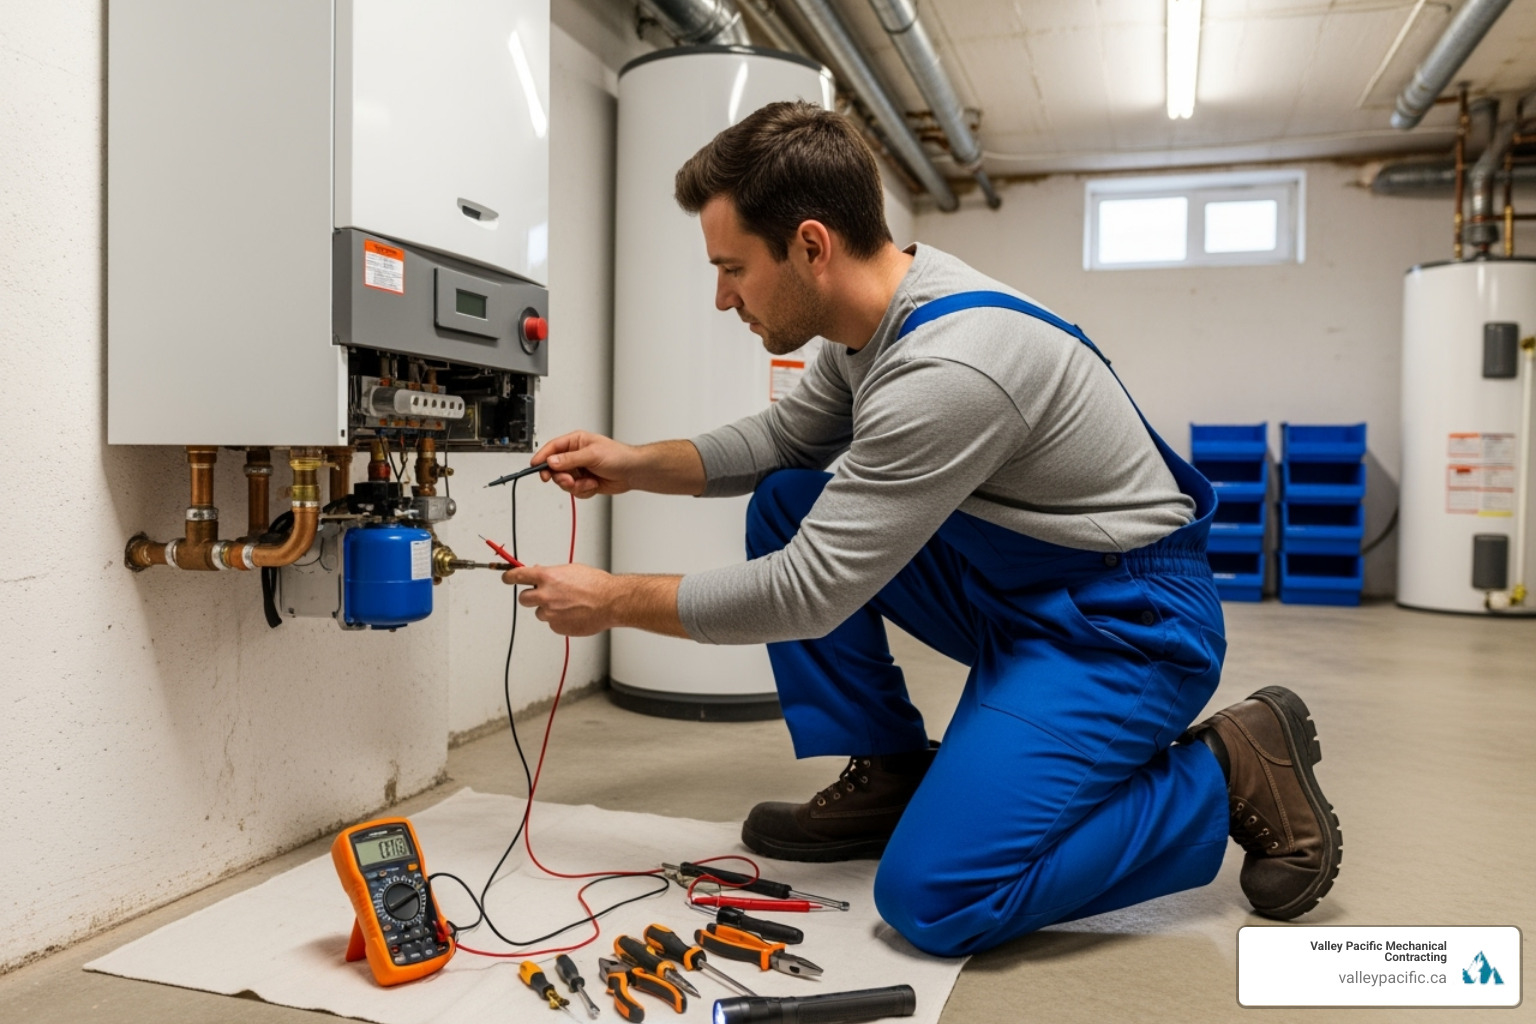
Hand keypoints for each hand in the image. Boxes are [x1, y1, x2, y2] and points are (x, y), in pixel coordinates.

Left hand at [502, 562, 616, 635]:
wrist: (610, 602)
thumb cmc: (595, 584)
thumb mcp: (571, 570)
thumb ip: (551, 573)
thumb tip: (538, 573)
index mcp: (547, 577)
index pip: (517, 576)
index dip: (509, 577)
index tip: (506, 578)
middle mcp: (545, 595)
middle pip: (523, 599)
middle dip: (530, 597)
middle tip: (542, 595)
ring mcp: (550, 613)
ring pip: (540, 612)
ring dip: (548, 609)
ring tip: (568, 605)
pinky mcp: (557, 626)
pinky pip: (552, 623)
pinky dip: (559, 619)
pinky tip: (573, 613)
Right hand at [530, 431, 644, 498]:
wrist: (632, 472)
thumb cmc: (618, 456)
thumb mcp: (592, 455)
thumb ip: (570, 459)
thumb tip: (552, 461)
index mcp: (575, 442)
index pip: (552, 448)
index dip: (542, 457)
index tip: (535, 467)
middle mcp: (575, 456)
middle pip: (554, 469)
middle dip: (562, 477)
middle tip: (569, 480)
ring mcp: (579, 470)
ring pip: (564, 482)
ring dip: (575, 486)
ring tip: (587, 482)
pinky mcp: (584, 482)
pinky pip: (574, 491)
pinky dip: (583, 491)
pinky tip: (593, 485)